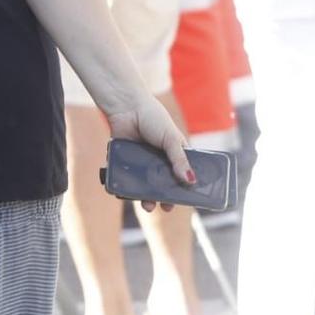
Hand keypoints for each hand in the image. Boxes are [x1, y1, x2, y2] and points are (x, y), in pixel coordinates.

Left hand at [105, 96, 193, 211]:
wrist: (126, 106)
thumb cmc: (153, 118)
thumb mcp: (171, 140)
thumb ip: (179, 160)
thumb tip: (190, 181)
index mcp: (174, 155)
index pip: (182, 176)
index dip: (184, 190)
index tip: (186, 202)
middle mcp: (158, 161)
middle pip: (162, 184)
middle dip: (164, 198)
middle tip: (165, 207)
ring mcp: (140, 161)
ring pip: (143, 184)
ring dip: (144, 196)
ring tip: (147, 205)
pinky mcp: (123, 160)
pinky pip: (124, 176)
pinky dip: (124, 186)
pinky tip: (125, 194)